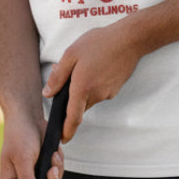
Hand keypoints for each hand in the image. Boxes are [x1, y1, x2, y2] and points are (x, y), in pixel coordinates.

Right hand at [0, 107, 63, 178]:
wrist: (28, 117)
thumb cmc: (19, 136)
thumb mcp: (22, 158)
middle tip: (52, 170)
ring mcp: (35, 176)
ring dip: (56, 172)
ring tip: (53, 156)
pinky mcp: (45, 167)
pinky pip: (57, 174)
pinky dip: (58, 164)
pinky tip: (54, 152)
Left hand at [43, 18, 143, 142]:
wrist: (130, 39)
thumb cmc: (99, 43)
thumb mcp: (71, 54)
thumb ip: (58, 76)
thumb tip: (48, 93)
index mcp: (82, 87)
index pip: (73, 117)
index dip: (67, 131)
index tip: (62, 139)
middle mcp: (96, 94)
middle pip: (79, 105)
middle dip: (72, 96)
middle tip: (70, 73)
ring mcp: (108, 93)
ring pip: (89, 98)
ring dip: (83, 88)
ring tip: (85, 64)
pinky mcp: (115, 89)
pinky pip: (99, 91)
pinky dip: (94, 83)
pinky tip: (96, 66)